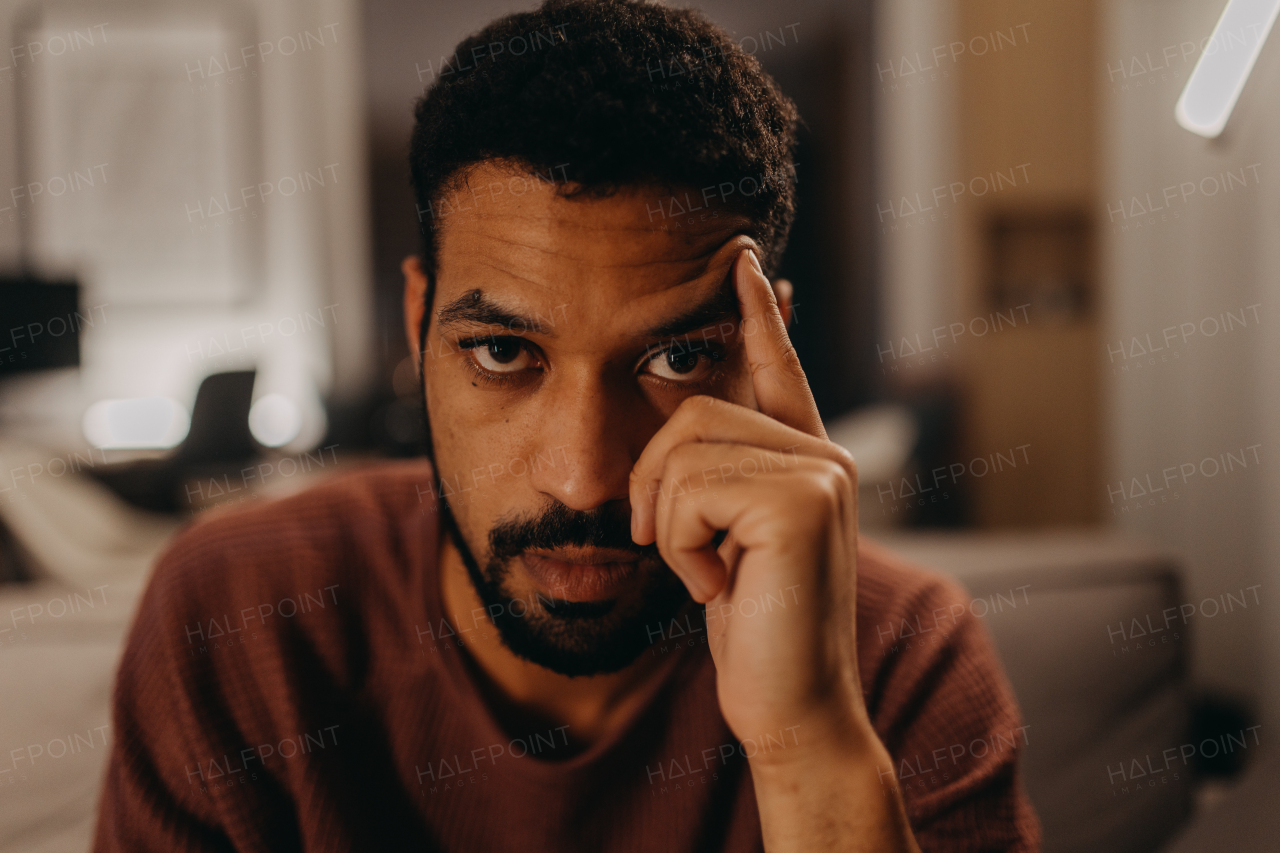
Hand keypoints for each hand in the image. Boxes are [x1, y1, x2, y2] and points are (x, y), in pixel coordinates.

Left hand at [629, 248, 868, 757]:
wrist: (789, 708)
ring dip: (668, 525)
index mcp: (806, 460)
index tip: (744, 258)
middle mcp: (824, 455)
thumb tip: (683, 423)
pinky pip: (690, 491)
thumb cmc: (751, 630)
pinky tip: (718, 587)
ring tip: (707, 575)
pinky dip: (680, 547)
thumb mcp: (724, 543)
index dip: (757, 314)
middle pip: (694, 412)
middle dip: (653, 483)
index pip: (777, 367)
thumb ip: (720, 483)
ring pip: (684, 450)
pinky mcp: (802, 502)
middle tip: (664, 546)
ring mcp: (821, 473)